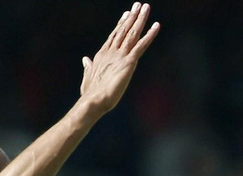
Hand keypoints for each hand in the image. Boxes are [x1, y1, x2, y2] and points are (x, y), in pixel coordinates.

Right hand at [79, 3, 159, 117]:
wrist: (94, 100)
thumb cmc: (90, 94)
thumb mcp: (87, 78)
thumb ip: (87, 67)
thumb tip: (85, 59)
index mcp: (102, 55)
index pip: (114, 36)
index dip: (121, 24)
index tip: (126, 14)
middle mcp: (111, 51)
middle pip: (124, 30)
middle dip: (131, 16)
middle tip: (138, 5)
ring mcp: (120, 55)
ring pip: (133, 33)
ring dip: (140, 19)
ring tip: (146, 7)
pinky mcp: (129, 62)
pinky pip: (142, 45)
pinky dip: (150, 35)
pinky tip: (157, 26)